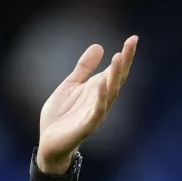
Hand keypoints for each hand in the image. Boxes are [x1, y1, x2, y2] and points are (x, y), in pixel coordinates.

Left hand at [37, 36, 137, 173]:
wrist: (48, 141)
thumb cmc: (61, 115)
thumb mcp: (70, 85)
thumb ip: (83, 68)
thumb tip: (99, 46)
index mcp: (97, 90)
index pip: (114, 71)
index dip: (125, 56)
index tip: (133, 38)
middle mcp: (100, 100)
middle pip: (116, 80)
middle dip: (124, 63)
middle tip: (130, 44)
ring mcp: (95, 114)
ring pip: (110, 94)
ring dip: (114, 76)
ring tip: (119, 58)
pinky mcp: (86, 126)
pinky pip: (97, 111)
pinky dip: (101, 98)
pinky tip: (102, 84)